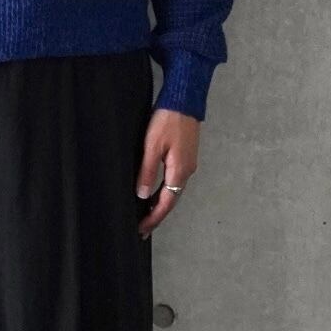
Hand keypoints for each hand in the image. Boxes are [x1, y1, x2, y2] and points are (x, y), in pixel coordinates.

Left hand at [136, 108, 200, 238]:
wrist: (185, 100)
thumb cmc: (168, 120)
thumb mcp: (152, 146)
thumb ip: (147, 172)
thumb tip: (143, 196)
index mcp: (179, 171)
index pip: (166, 203)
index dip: (154, 218)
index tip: (142, 230)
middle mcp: (187, 171)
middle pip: (172, 200)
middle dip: (157, 215)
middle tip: (143, 229)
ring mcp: (188, 163)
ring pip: (174, 190)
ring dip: (161, 204)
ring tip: (147, 215)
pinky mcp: (185, 155)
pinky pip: (175, 180)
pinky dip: (165, 191)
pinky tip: (156, 192)